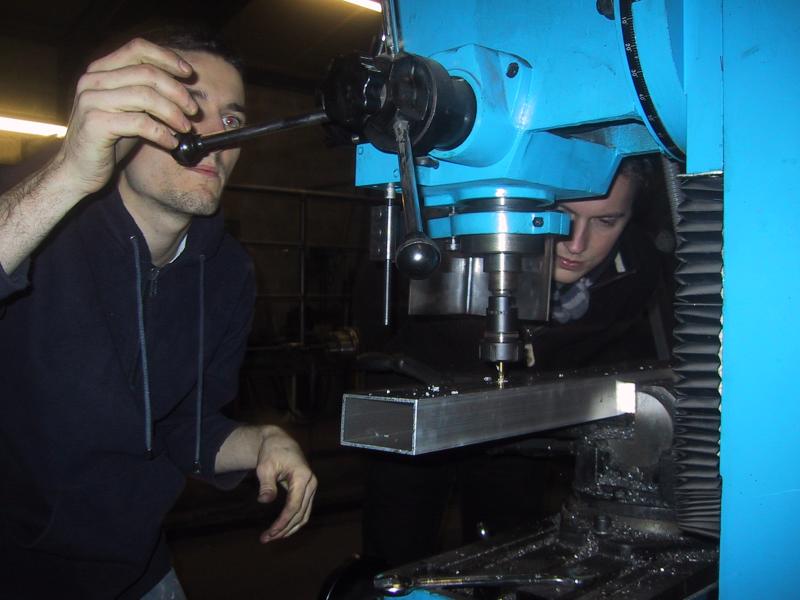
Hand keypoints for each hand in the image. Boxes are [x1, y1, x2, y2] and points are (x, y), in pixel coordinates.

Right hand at [53, 37, 199, 195]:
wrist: (78, 169)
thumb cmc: (109, 140)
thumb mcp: (130, 111)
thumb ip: (149, 96)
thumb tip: (185, 90)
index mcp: (101, 70)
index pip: (138, 48)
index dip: (167, 58)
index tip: (189, 74)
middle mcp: (93, 80)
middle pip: (147, 73)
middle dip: (177, 91)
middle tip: (194, 110)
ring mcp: (91, 100)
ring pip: (145, 96)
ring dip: (173, 113)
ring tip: (185, 128)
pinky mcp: (95, 123)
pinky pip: (140, 123)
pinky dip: (162, 133)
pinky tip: (171, 142)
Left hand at [254, 426, 317, 542]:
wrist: (280, 443)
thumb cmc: (271, 453)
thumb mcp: (265, 467)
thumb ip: (266, 484)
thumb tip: (264, 501)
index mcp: (302, 477)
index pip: (294, 506)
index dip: (282, 521)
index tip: (270, 533)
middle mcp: (311, 483)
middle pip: (300, 513)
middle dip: (284, 529)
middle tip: (266, 538)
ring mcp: (311, 487)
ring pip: (304, 514)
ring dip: (289, 528)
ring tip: (272, 537)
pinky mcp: (307, 490)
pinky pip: (303, 510)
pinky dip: (293, 521)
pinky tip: (281, 529)